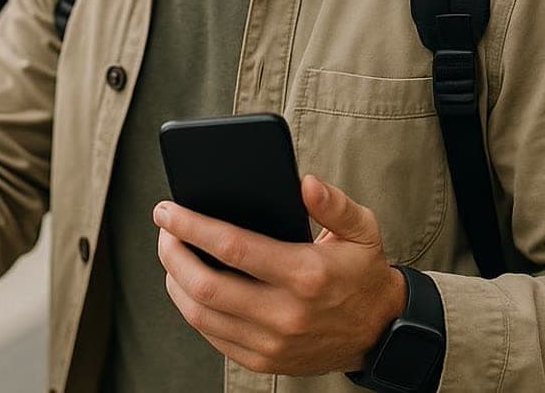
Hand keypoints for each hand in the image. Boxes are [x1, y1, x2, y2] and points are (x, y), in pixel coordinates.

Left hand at [153, 174, 405, 375]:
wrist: (380, 332)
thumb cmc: (362, 273)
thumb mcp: (362, 230)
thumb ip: (334, 203)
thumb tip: (305, 182)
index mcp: (306, 275)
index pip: (232, 247)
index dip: (191, 226)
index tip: (167, 210)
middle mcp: (286, 314)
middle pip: (205, 285)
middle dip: (172, 253)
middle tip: (164, 230)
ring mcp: (272, 343)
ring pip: (200, 314)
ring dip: (174, 280)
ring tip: (172, 253)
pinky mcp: (263, 361)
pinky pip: (211, 335)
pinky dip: (192, 308)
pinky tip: (188, 284)